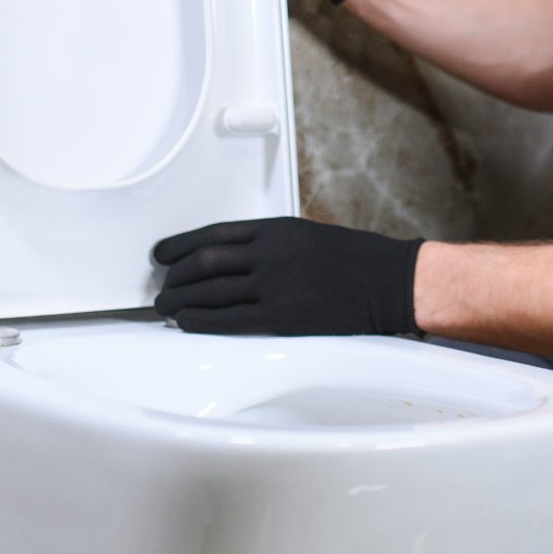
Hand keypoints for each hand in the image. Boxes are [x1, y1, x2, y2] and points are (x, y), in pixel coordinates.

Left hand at [151, 216, 422, 334]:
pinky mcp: (285, 318)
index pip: (213, 235)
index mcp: (277, 230)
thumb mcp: (308, 237)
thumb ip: (271, 246)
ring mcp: (277, 286)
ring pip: (211, 292)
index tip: (161, 255)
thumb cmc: (356, 260)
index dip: (179, 246)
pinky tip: (187, 322)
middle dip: (174, 278)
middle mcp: (271, 254)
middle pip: (204, 264)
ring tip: (166, 309)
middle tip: (160, 289)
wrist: (392, 281)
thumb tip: (231, 262)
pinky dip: (202, 320)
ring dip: (181, 301)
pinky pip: (231, 320)